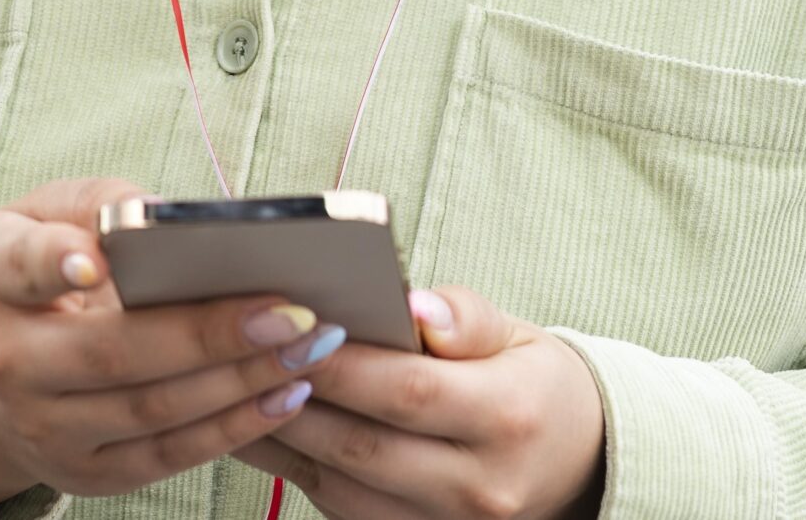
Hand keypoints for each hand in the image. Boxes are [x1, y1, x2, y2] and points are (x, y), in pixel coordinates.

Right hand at [0, 178, 350, 516]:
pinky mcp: (86, 474)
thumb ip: (98, 202)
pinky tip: (285, 394)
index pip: (22, 268)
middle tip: (290, 311)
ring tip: (308, 347)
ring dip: (240, 382)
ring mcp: (46, 429)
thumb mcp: (38, 217)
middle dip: (209, 335)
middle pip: (114, 355)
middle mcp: (9, 363)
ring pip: (153, 412)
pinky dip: (234, 428)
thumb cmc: (29, 274)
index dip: (57, 265)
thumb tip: (170, 214)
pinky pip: (169, 456)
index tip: (98, 261)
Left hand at [231, 284, 604, 519]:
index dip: (341, 364)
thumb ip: (466, 316)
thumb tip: (415, 306)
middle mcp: (478, 486)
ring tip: (226, 389)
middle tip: (236, 357)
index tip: (287, 327)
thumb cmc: (534, 384)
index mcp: (508, 418)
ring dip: (279, 439)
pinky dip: (295, 467)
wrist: (579, 465)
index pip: (407, 391)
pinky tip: (255, 427)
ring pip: (341, 487)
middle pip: (362, 446)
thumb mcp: (520, 334)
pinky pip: (341, 508)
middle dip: (292, 401)